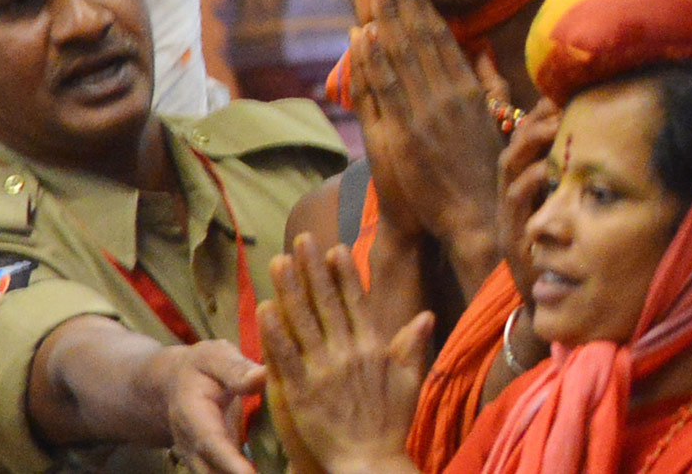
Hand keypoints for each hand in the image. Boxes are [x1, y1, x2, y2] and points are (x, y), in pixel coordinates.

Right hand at [143, 341, 265, 473]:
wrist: (174, 386)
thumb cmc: (198, 368)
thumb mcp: (213, 357)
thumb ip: (235, 368)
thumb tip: (262, 376)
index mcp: (192, 416)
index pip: (210, 443)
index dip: (230, 462)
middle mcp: (193, 446)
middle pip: (212, 473)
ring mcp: (202, 460)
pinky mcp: (216, 466)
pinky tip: (277, 470)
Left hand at [259, 235, 431, 473]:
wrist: (371, 465)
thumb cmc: (391, 425)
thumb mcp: (409, 382)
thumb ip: (413, 347)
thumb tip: (426, 316)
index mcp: (373, 348)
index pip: (356, 301)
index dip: (344, 273)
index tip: (334, 248)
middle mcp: (348, 353)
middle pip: (326, 302)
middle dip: (312, 268)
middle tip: (300, 240)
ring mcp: (323, 372)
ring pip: (303, 322)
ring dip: (290, 289)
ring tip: (278, 261)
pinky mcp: (301, 393)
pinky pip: (285, 356)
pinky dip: (274, 332)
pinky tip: (264, 308)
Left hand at [349, 0, 504, 247]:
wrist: (477, 218)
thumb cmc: (488, 173)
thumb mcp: (495, 120)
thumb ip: (488, 82)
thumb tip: (482, 47)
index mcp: (468, 90)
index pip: (440, 35)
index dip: (420, 2)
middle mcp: (447, 95)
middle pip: (418, 35)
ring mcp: (426, 114)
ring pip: (400, 54)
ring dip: (383, 15)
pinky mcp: (406, 136)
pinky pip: (385, 90)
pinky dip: (372, 60)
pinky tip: (360, 34)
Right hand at [497, 98, 560, 300]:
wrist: (547, 309)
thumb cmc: (559, 261)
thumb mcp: (562, 219)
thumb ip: (568, 190)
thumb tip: (594, 154)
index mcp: (520, 194)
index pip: (520, 145)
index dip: (536, 118)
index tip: (558, 94)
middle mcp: (508, 203)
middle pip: (511, 149)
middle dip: (533, 123)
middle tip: (558, 104)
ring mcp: (509, 221)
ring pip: (509, 170)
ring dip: (531, 144)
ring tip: (555, 127)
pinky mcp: (514, 241)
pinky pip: (518, 202)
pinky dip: (534, 180)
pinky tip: (553, 168)